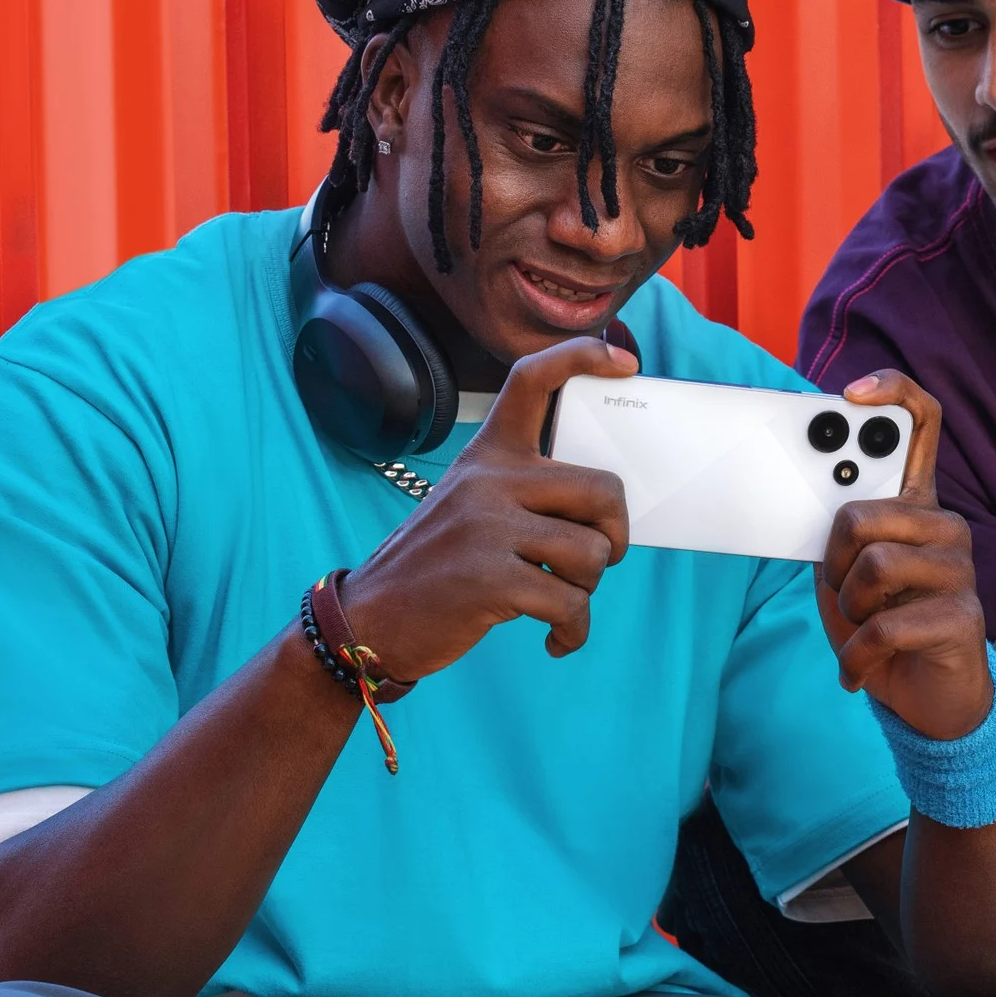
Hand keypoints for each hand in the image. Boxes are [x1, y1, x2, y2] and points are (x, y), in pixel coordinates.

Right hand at [337, 338, 633, 682]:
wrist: (371, 620)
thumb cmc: (441, 564)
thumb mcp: (472, 504)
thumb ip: (527, 490)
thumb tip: (606, 506)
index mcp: (488, 454)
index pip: (533, 380)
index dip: (582, 358)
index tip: (624, 363)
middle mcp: (489, 480)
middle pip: (602, 489)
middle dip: (615, 534)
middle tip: (598, 558)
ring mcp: (487, 528)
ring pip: (592, 553)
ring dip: (586, 589)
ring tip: (558, 600)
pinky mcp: (489, 580)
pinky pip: (570, 605)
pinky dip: (574, 630)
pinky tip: (557, 638)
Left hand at [816, 372, 990, 741]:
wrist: (928, 706)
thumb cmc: (884, 632)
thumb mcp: (845, 580)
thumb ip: (836, 537)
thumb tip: (808, 494)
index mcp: (917, 506)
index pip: (921, 424)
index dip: (890, 394)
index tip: (849, 395)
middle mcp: (944, 527)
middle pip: (861, 512)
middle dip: (833, 565)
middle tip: (845, 596)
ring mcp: (959, 569)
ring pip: (872, 566)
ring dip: (849, 612)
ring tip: (862, 631)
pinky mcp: (962, 617)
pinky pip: (882, 625)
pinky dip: (856, 657)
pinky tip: (860, 671)